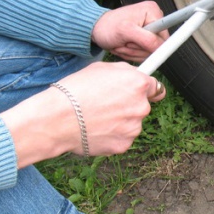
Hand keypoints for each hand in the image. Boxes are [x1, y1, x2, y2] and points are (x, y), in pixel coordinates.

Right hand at [1, 62, 166, 166]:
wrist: (57, 119)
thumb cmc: (74, 91)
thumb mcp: (101, 68)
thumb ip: (126, 71)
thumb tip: (136, 74)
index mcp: (139, 85)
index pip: (156, 88)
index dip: (147, 91)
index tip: (142, 94)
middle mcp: (141, 106)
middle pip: (142, 106)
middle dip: (128, 106)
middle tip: (105, 106)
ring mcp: (134, 128)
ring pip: (131, 124)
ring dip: (120, 122)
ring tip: (95, 118)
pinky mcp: (124, 144)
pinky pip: (122, 138)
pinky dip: (111, 136)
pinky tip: (95, 130)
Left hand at [91, 1, 168, 61]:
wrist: (97, 29)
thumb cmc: (107, 26)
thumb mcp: (125, 31)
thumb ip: (146, 39)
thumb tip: (161, 47)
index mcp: (153, 12)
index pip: (165, 36)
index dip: (154, 45)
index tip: (144, 48)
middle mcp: (154, 19)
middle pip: (158, 45)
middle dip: (140, 48)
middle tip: (126, 43)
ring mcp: (150, 30)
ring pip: (150, 51)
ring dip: (135, 52)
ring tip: (123, 43)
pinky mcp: (145, 38)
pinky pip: (145, 53)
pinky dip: (133, 53)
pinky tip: (125, 45)